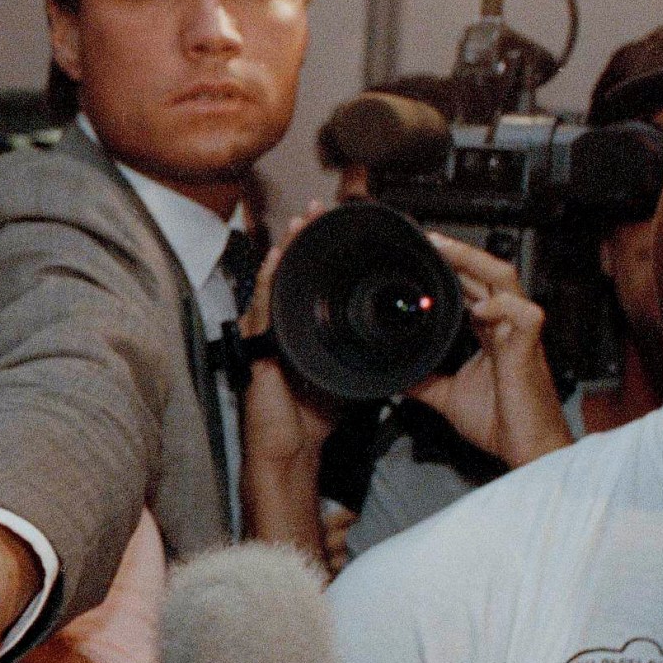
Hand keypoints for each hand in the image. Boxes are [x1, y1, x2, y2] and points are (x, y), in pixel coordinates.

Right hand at [240, 213, 338, 556]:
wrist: (291, 451)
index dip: (322, 253)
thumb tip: (403, 339)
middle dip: (303, 240)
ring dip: (287, 251)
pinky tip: (276, 259)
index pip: (313, 283)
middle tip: (317, 210)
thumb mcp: (350, 376)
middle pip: (292, 274)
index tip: (337, 227)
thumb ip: (367, 353)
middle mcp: (283, 328)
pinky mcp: (260, 348)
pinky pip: (263, 308)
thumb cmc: (313, 419)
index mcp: (305, 332)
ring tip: (300, 224)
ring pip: (276, 283)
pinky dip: (268, 281)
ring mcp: (268, 336)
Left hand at [403, 231, 571, 467]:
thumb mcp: (447, 396)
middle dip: (458, 252)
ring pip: (505, 281)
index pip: (471, 285)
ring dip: (475, 262)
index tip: (421, 253)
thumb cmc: (499, 421)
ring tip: (446, 250)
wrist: (527, 450)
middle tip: (427, 238)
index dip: (451, 266)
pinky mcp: (530, 350)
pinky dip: (503, 307)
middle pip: (487, 272)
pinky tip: (479, 307)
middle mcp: (506, 325)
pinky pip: (525, 316)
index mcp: (491, 330)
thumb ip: (423, 380)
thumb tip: (395, 372)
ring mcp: (520, 334)